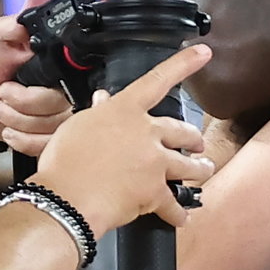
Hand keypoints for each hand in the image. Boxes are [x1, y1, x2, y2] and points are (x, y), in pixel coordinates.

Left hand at [0, 10, 68, 153]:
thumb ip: (19, 18)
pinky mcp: (47, 138)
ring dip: (17, 119)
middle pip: (62, 104)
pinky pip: (45, 145)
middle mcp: (65, 90)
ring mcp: (57, 116)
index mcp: (57, 63)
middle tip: (4, 90)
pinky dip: (20, 138)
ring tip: (0, 107)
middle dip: (23, 101)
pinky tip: (7, 127)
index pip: (76, 74)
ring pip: (52, 127)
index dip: (49, 79)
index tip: (25, 73)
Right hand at [30, 43, 217, 230]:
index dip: (182, 64)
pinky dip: (178, 213)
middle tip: (197, 144)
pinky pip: (174, 204)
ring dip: (200, 169)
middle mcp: (146, 133)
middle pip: (182, 131)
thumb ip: (99, 112)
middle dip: (193, 138)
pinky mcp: (156, 193)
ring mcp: (155, 163)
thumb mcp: (78, 126)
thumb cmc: (65, 161)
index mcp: (125, 111)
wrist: (67, 197)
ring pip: (190, 165)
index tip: (203, 52)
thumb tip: (104, 100)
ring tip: (204, 171)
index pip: (157, 80)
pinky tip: (182, 217)